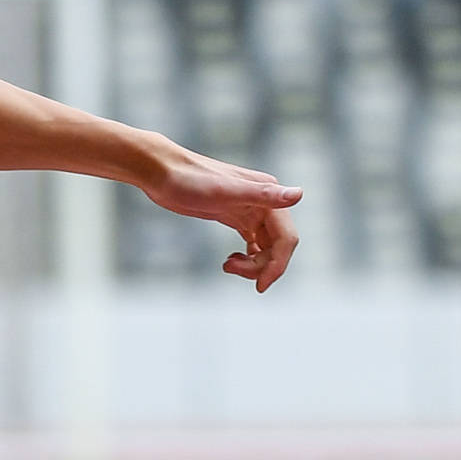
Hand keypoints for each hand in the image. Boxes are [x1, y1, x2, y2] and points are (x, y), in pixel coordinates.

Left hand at [143, 144, 302, 292]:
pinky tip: (231, 261)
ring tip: (228, 265)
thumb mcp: (224, 190)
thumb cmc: (189, 179)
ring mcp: (250, 209)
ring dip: (254, 263)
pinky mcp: (235, 215)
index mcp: (267, 193)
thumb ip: (262, 195)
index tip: (260, 286)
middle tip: (230, 269)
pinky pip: (253, 241)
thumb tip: (299, 195)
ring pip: (266, 245)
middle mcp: (263, 201)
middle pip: (278, 245)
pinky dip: (248, 256)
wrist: (161, 172)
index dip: (278, 265)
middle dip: (261, 266)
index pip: (286, 237)